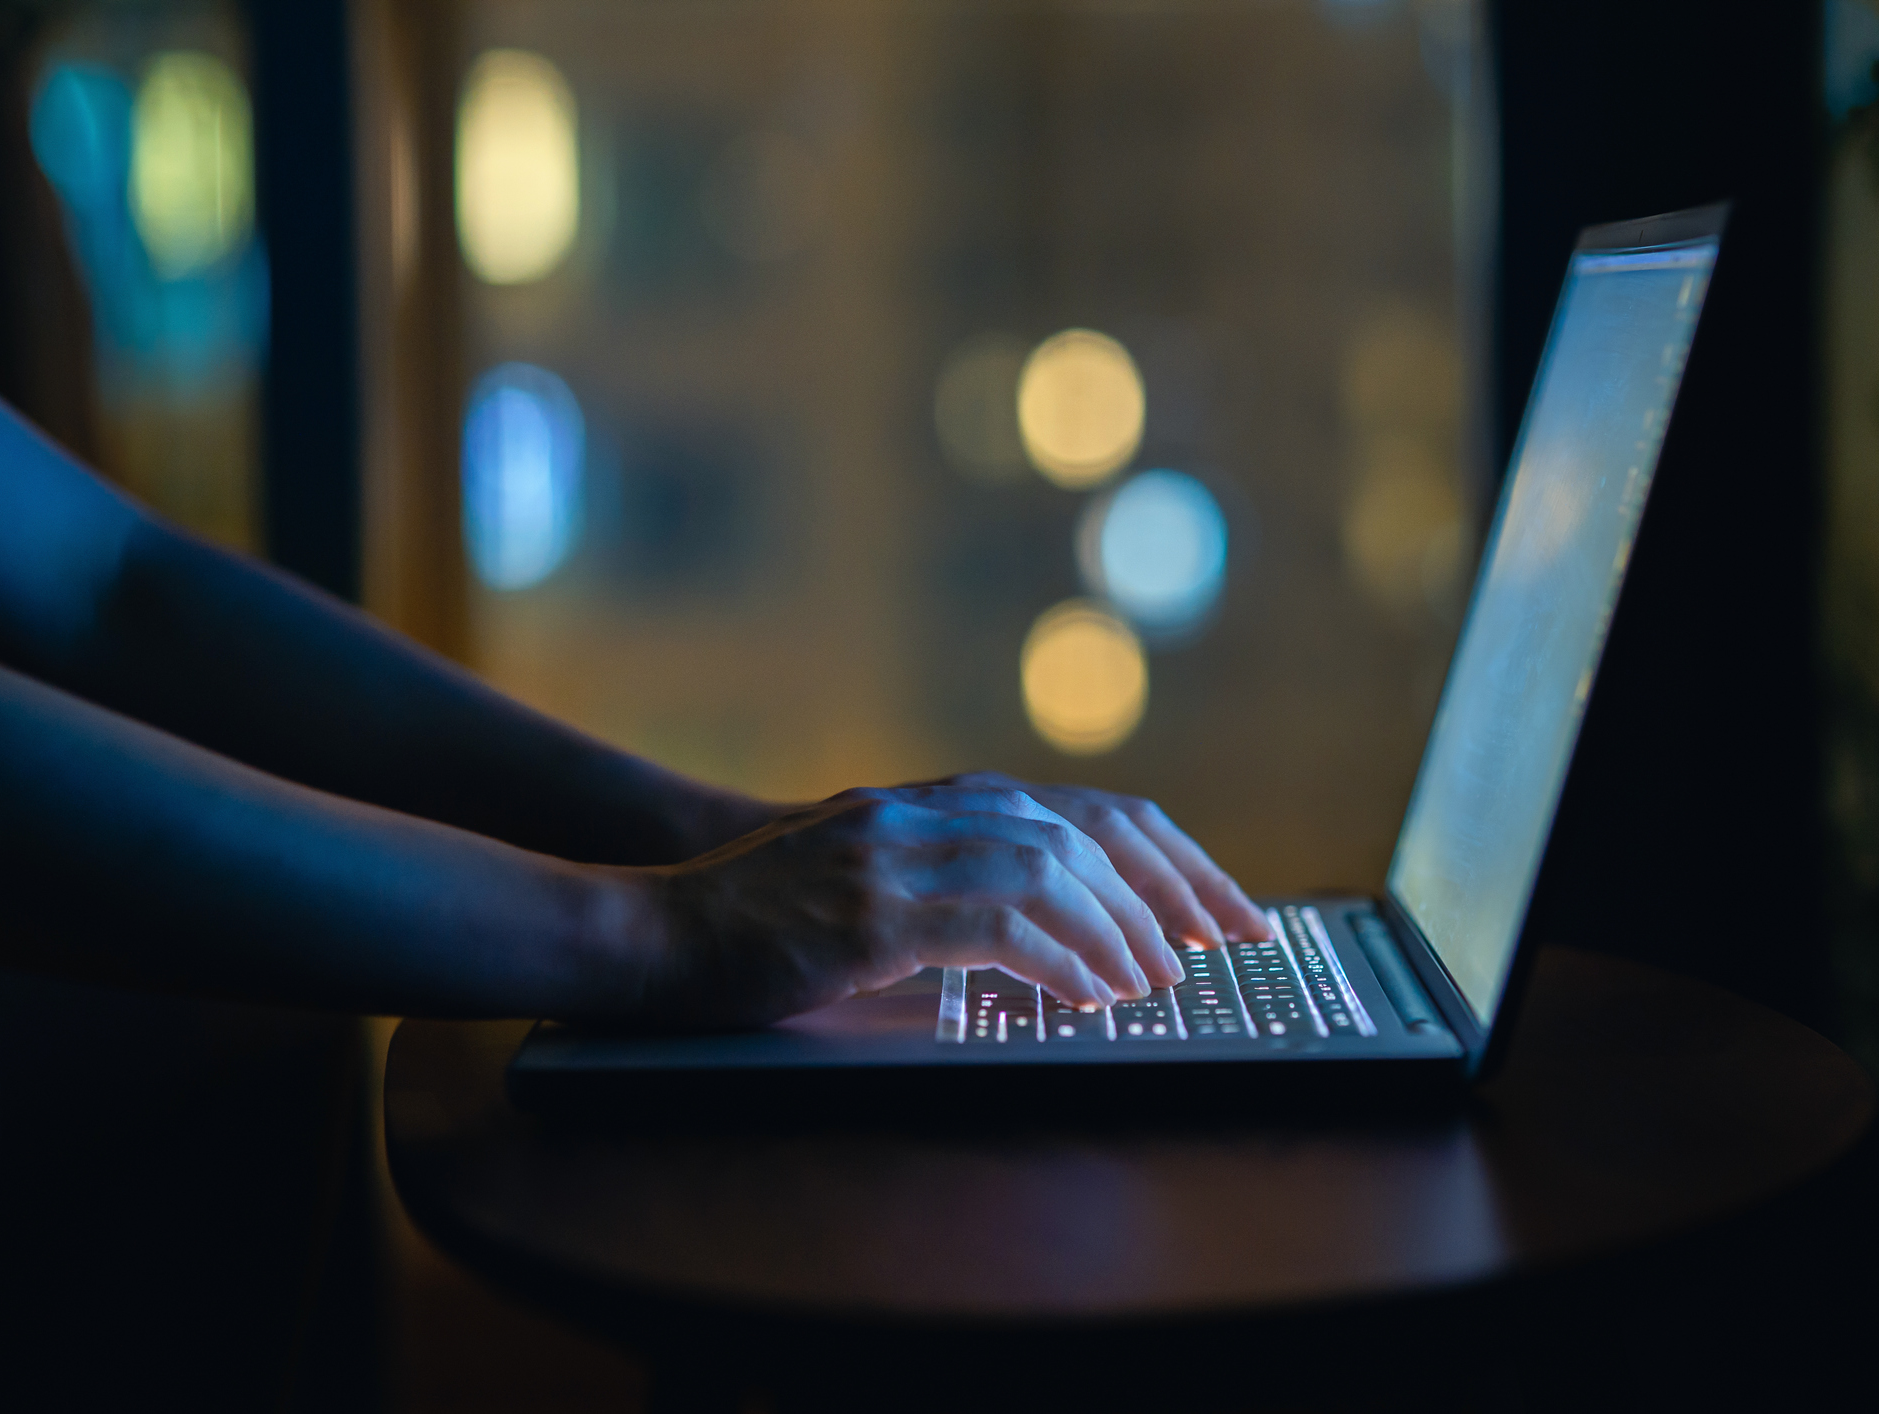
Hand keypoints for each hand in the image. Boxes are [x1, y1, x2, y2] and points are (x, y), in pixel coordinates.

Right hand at [628, 782, 1200, 1027]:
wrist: (649, 928)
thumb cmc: (758, 917)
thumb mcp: (868, 878)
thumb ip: (950, 879)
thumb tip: (1053, 930)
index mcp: (932, 803)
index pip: (1081, 812)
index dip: (1166, 856)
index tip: (1223, 907)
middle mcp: (924, 813)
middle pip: (1085, 831)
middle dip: (1171, 888)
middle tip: (1229, 941)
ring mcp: (896, 855)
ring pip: (1050, 870)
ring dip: (1120, 929)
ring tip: (1159, 981)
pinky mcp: (870, 913)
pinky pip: (996, 925)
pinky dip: (1062, 959)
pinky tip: (1093, 995)